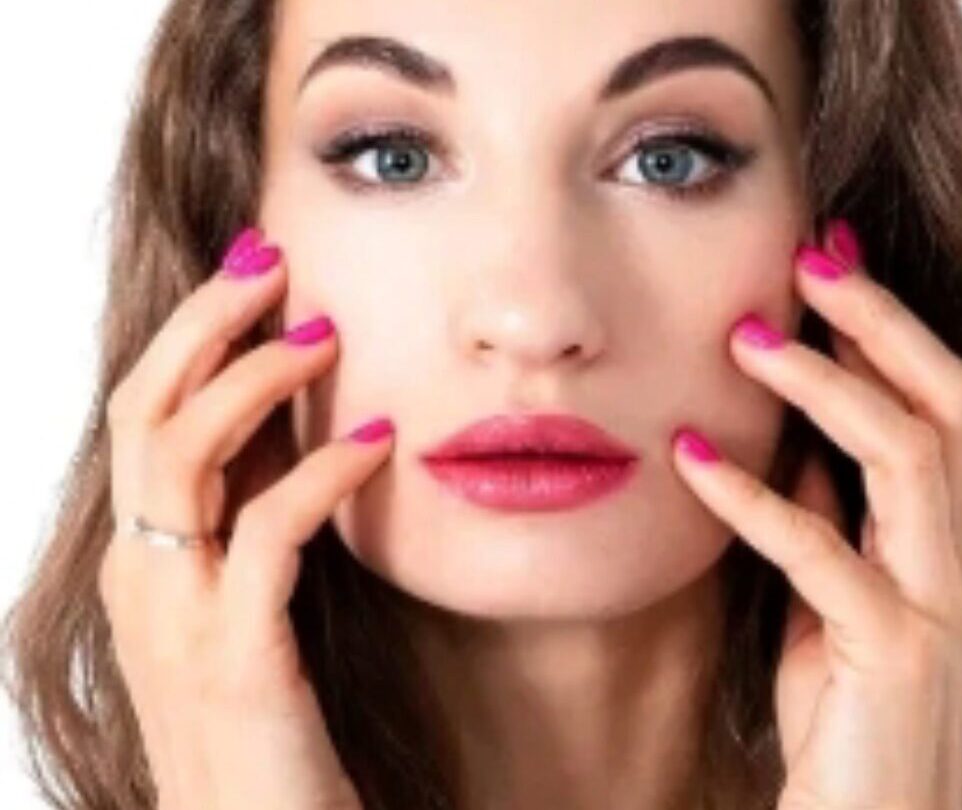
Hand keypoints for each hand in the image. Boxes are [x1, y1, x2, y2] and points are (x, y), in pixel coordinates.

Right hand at [99, 227, 392, 809]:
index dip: (193, 331)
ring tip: (325, 335)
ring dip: (253, 382)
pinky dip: (320, 476)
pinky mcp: (236, 662)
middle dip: (205, 323)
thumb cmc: (271, 719)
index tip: (257, 268)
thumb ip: (255, 519)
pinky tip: (377, 442)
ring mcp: (177, 620)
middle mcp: (144, 577)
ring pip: (182, 458)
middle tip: (273, 260)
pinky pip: (268, 538)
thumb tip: (298, 428)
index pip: (146, 412)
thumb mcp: (252, 603)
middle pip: (146, 410)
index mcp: (147, 558)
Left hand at [672, 219, 961, 809]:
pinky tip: (690, 459)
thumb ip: (832, 514)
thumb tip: (801, 439)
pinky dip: (754, 498)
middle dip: (877, 321)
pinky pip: (823, 554)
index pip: (936, 398)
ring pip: (906, 456)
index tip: (824, 254)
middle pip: (946, 402)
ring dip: (826, 386)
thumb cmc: (844, 701)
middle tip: (806, 256)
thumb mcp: (833, 590)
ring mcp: (933, 601)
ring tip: (745, 338)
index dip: (884, 322)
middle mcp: (951, 553)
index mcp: (934, 531)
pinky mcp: (890, 651)